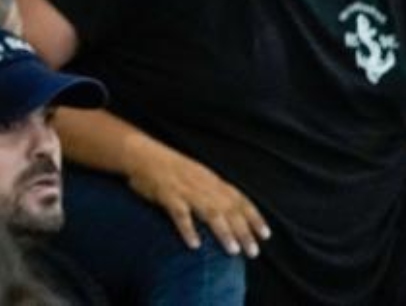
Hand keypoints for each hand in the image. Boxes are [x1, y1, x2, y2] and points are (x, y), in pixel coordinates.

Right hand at [127, 142, 270, 256]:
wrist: (140, 153)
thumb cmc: (168, 167)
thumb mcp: (196, 174)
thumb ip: (212, 190)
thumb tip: (230, 210)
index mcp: (211, 179)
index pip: (239, 198)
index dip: (254, 217)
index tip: (265, 235)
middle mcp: (202, 184)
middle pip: (229, 209)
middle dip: (243, 231)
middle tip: (253, 252)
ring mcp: (185, 189)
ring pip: (210, 212)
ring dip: (223, 232)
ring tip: (233, 251)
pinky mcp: (166, 194)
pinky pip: (179, 213)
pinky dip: (188, 228)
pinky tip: (194, 244)